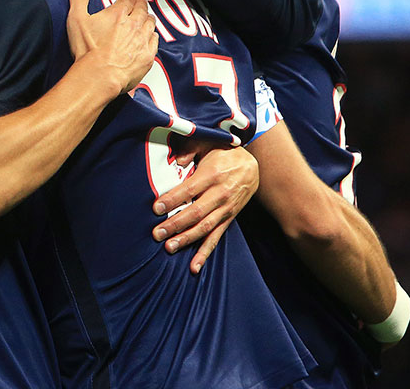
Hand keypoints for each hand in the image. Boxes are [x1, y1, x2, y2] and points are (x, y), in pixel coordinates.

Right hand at [66, 0, 157, 94]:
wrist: (99, 76)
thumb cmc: (88, 51)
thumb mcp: (76, 20)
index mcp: (118, 14)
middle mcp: (134, 24)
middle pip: (142, 9)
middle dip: (140, 5)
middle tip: (138, 4)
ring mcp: (142, 40)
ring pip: (151, 23)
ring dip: (148, 19)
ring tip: (145, 18)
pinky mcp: (147, 56)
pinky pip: (155, 41)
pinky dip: (152, 37)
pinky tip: (150, 37)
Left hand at [151, 146, 258, 274]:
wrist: (253, 166)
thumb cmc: (223, 152)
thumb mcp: (208, 143)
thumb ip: (191, 149)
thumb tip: (177, 162)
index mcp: (213, 174)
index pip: (190, 190)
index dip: (173, 200)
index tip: (156, 208)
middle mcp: (221, 194)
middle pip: (196, 212)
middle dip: (175, 224)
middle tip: (157, 233)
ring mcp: (226, 209)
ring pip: (205, 227)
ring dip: (187, 239)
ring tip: (169, 247)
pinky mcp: (229, 219)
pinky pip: (216, 237)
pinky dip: (206, 252)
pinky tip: (194, 266)